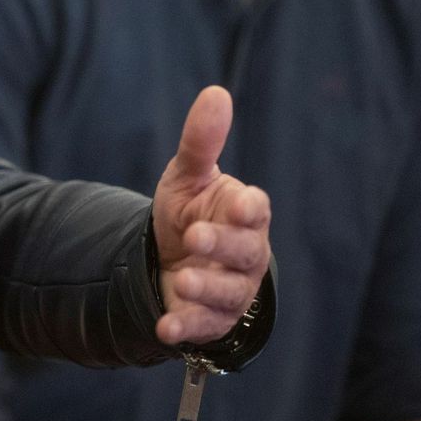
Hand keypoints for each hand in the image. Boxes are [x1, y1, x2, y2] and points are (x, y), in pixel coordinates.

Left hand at [152, 86, 270, 346]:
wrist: (172, 259)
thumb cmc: (191, 212)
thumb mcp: (188, 176)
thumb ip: (201, 142)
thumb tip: (216, 92)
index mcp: (244, 215)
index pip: (255, 211)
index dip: (248, 210)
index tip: (238, 204)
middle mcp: (246, 254)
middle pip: (245, 253)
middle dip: (223, 246)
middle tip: (196, 236)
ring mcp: (232, 290)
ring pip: (229, 293)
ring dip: (206, 288)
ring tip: (182, 280)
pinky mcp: (212, 319)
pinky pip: (204, 326)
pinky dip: (186, 327)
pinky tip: (165, 327)